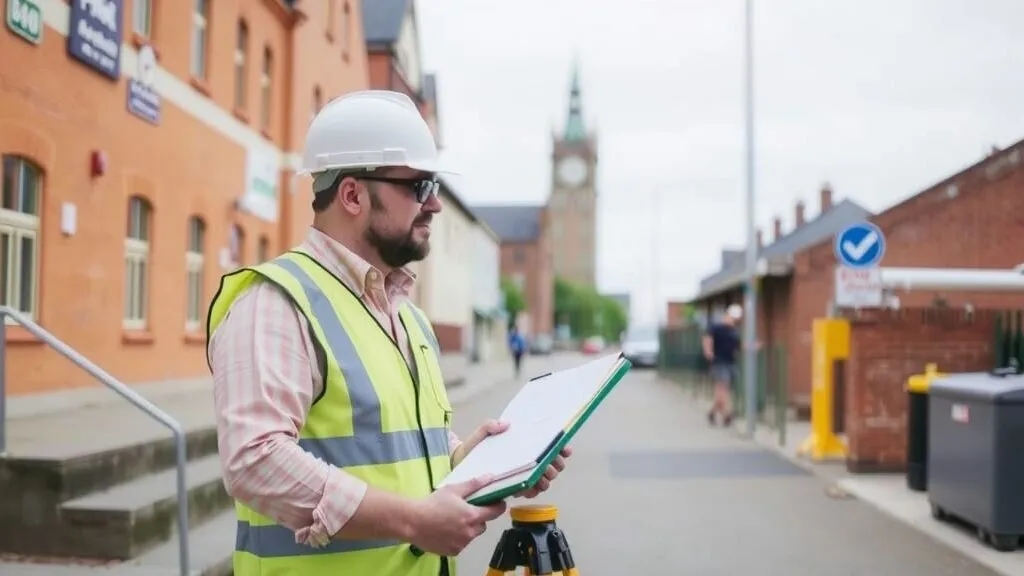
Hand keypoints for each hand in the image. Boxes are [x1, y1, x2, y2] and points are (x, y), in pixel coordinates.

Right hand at [409, 474, 507, 555]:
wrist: (413, 522)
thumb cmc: (433, 504)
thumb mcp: (454, 489)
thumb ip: (474, 484)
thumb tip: (490, 477)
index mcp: (473, 516)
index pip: (495, 512)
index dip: (498, 506)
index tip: (497, 503)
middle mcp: (470, 532)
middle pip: (483, 525)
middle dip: (478, 518)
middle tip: (465, 511)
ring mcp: (462, 544)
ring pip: (472, 535)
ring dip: (467, 529)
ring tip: (452, 521)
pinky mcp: (453, 552)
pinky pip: (461, 544)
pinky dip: (457, 538)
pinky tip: (446, 531)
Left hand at [456, 418, 572, 499]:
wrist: (462, 463)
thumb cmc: (474, 447)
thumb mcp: (481, 434)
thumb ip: (489, 426)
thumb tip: (504, 423)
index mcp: (526, 444)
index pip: (551, 446)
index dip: (562, 448)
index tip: (564, 449)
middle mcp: (529, 460)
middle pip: (554, 464)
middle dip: (555, 465)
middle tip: (549, 464)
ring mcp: (524, 474)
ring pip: (546, 479)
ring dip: (546, 479)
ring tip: (540, 476)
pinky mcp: (517, 486)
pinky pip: (532, 491)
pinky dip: (533, 490)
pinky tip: (528, 488)